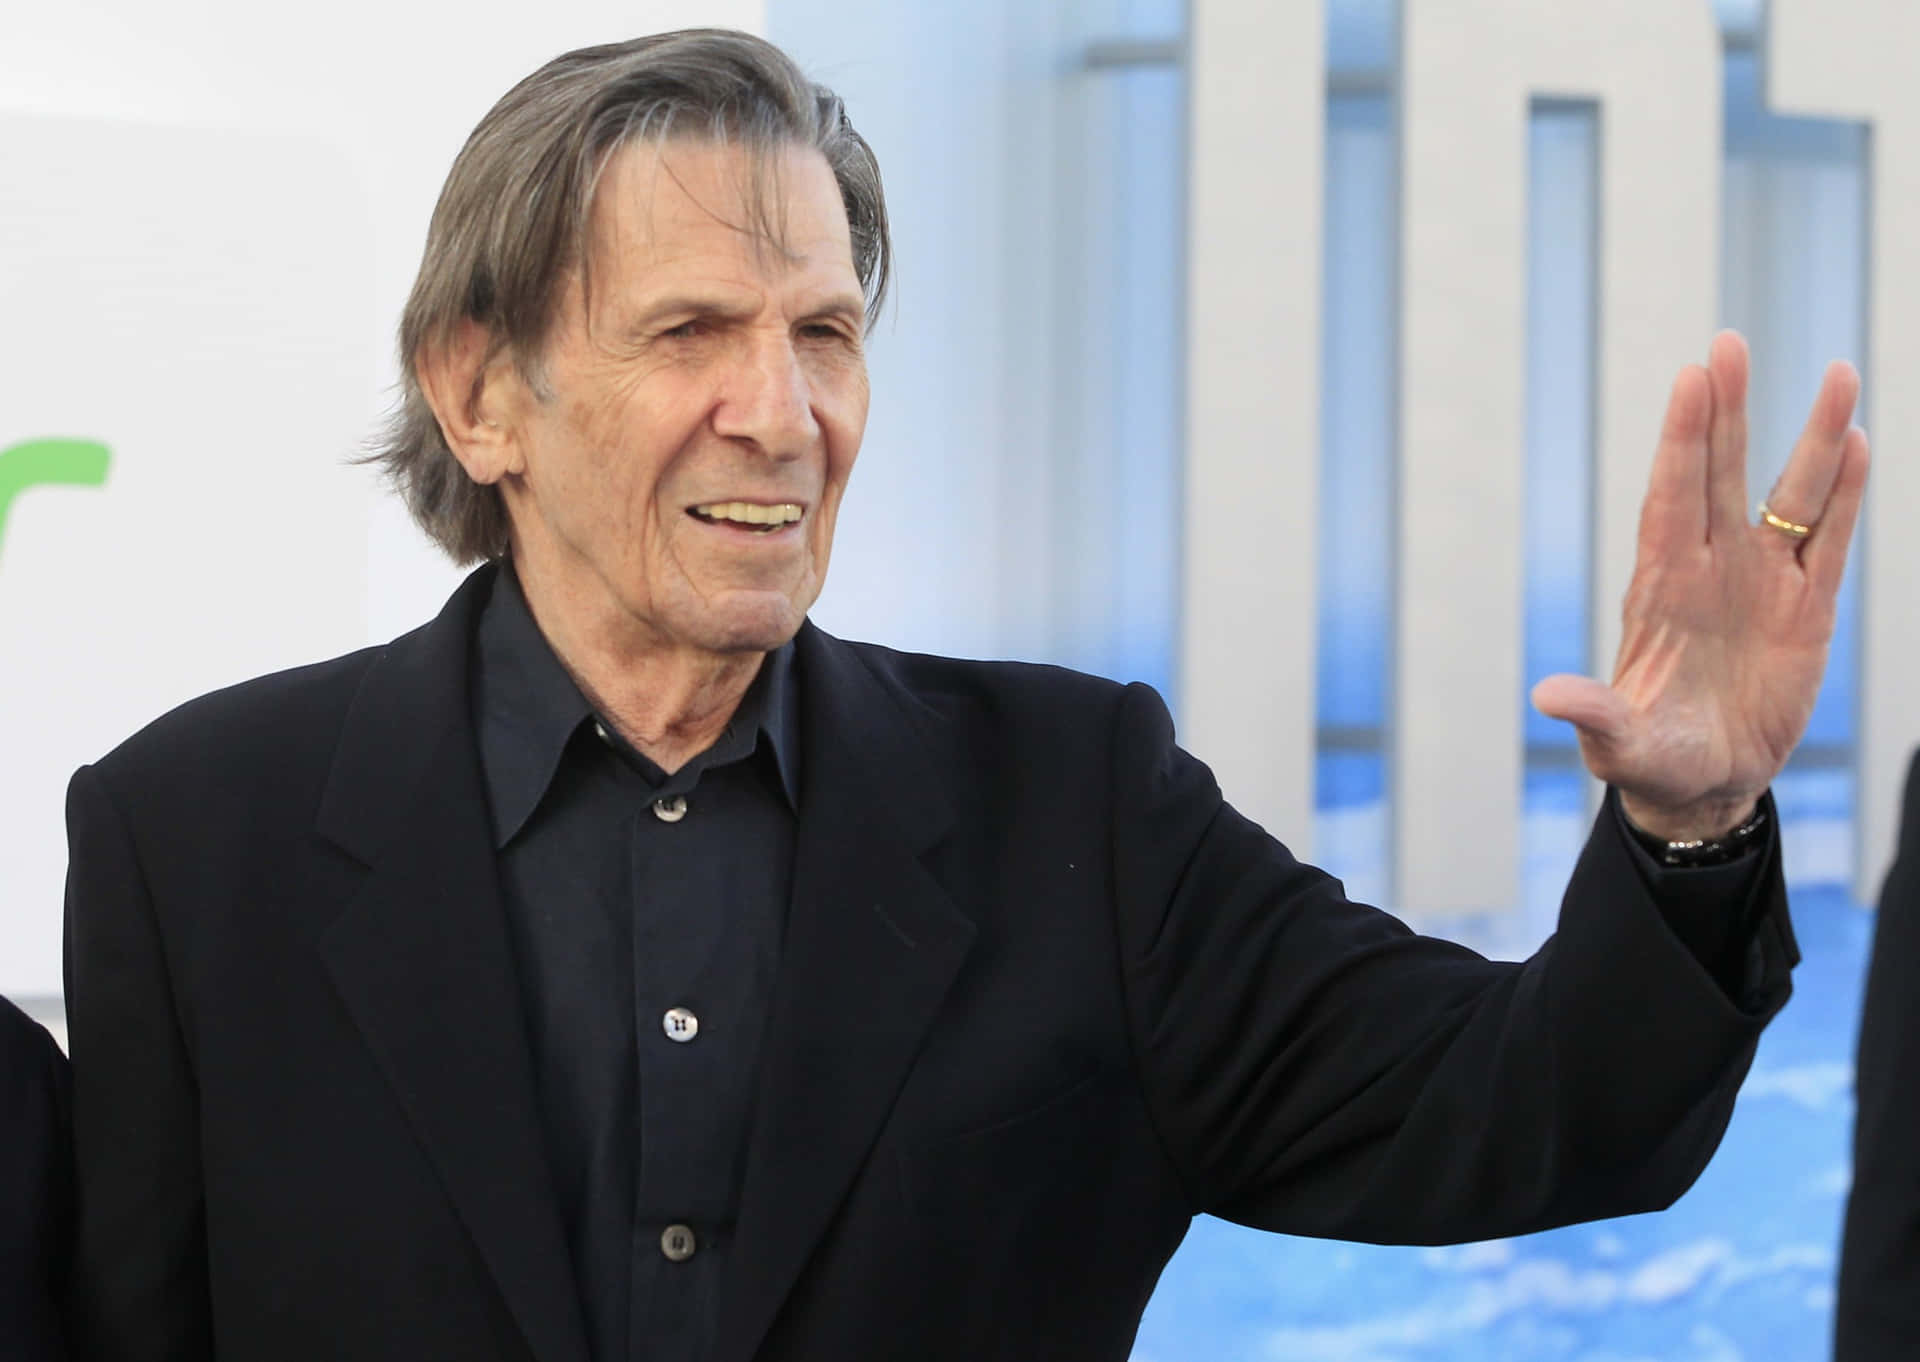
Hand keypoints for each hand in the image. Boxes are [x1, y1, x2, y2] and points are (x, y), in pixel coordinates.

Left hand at [1530, 331, 1869, 842]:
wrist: (1702, 784)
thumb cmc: (1648, 759)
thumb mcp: (1617, 743)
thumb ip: (1594, 715)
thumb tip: (1547, 699)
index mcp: (1661, 586)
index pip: (1672, 496)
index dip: (1683, 439)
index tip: (1691, 379)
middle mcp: (1712, 569)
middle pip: (1722, 473)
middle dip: (1728, 411)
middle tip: (1729, 343)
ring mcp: (1762, 583)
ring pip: (1790, 496)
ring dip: (1815, 439)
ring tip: (1840, 375)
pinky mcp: (1808, 611)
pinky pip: (1830, 542)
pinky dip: (1846, 497)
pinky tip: (1859, 445)